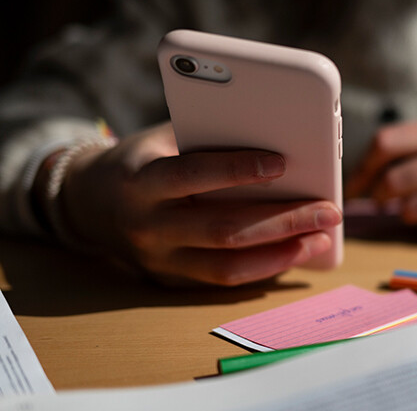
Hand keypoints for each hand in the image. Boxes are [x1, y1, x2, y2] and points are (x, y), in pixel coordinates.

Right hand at [52, 123, 341, 285]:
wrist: (89, 204)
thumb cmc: (140, 160)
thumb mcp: (161, 139)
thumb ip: (206, 138)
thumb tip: (275, 136)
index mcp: (140, 180)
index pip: (191, 175)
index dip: (237, 169)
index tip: (283, 161)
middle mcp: (148, 227)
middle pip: (222, 229)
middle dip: (282, 219)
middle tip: (328, 210)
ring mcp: (158, 261)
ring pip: (227, 265)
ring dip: (281, 253)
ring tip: (320, 236)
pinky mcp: (170, 280)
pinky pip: (223, 280)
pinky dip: (262, 268)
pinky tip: (294, 253)